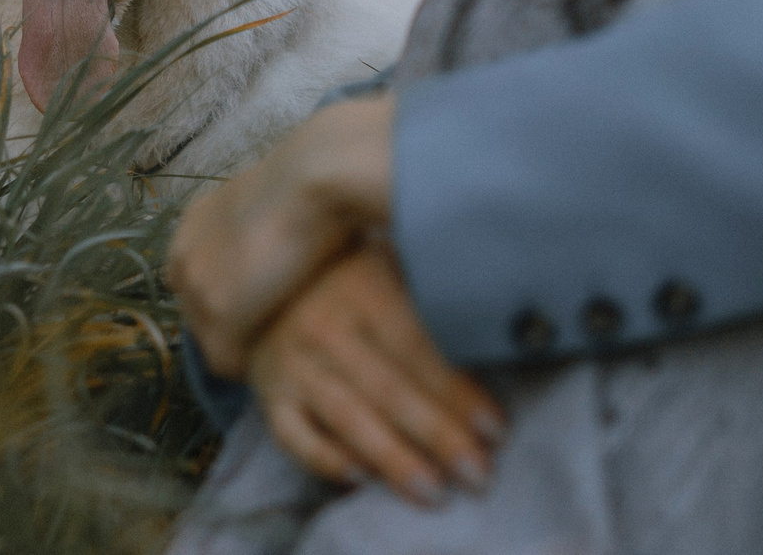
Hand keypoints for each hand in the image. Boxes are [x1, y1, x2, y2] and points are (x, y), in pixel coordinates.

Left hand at [168, 95, 395, 376]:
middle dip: (235, 328)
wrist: (318, 173)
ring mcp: (197, 286)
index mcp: (196, 224)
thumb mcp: (275, 202)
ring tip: (287, 343)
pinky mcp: (219, 313)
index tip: (267, 308)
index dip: (235, 300)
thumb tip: (286, 251)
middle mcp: (184, 255)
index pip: (199, 280)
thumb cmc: (318, 179)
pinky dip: (256, 366)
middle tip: (279, 330)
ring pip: (213, 342)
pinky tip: (288, 353)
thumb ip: (263, 230)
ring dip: (247, 346)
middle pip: (200, 315)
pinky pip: (228, 363)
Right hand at [248, 242, 504, 504]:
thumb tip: (490, 356)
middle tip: (478, 475)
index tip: (495, 431)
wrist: (267, 277)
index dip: (457, 394)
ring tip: (434, 492)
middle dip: (438, 437)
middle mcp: (326, 330)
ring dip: (393, 459)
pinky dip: (324, 459)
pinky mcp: (269, 395)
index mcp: (364, 293)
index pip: (418, 351)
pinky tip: (361, 480)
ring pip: (347, 418)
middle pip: (389, 390)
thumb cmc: (348, 277)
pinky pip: (294, 435)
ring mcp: (293, 365)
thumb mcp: (390, 269)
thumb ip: (429, 309)